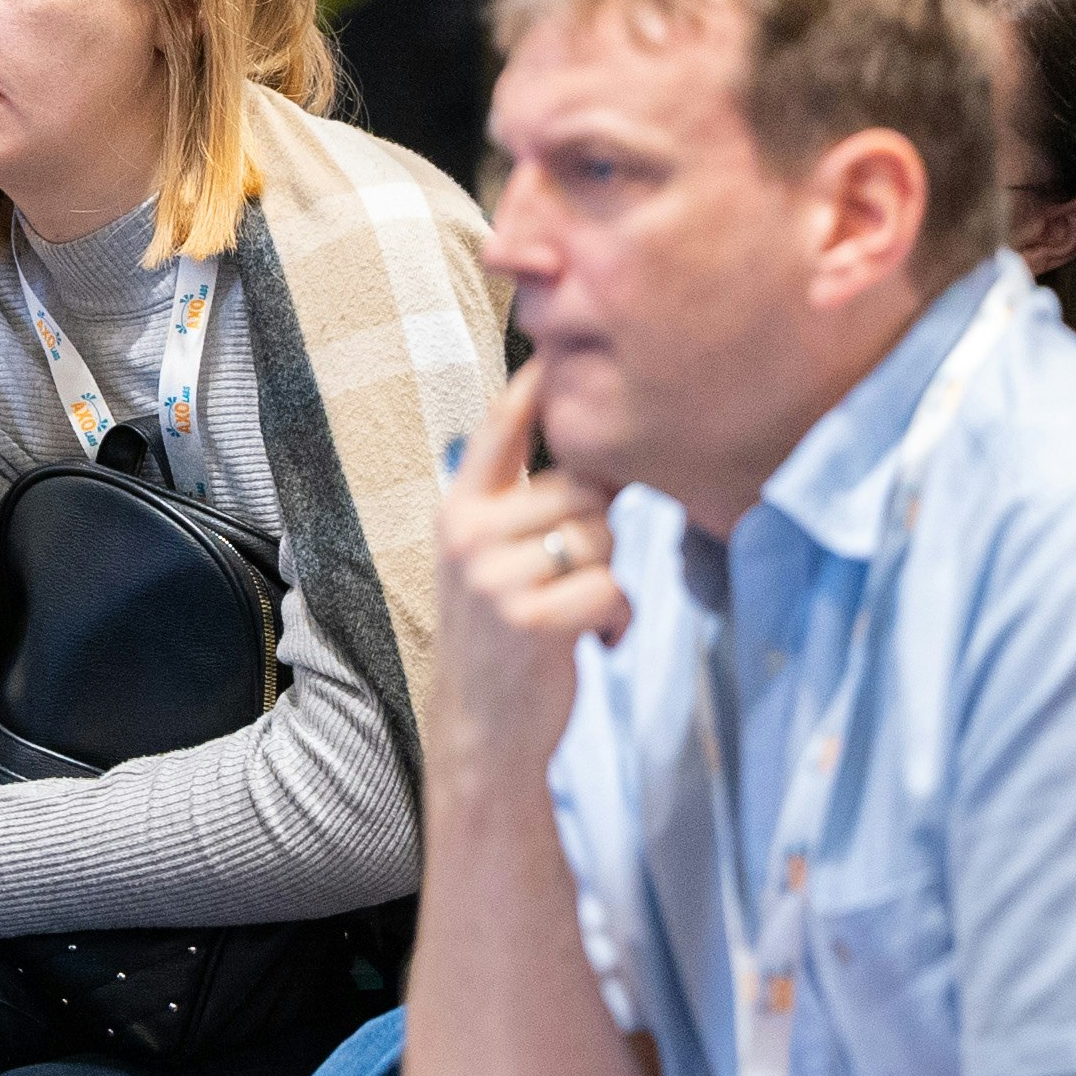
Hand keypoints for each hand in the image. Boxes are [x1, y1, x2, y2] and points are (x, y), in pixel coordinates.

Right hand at [430, 358, 627, 786]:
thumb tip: (602, 455)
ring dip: (607, 578)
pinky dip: (616, 618)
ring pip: (602, 538)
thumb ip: (524, 505)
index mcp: (458, 509)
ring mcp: (495, 577)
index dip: (538, 382)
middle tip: (567, 579)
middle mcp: (468, 534)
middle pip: (583, 490)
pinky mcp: (531, 620)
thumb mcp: (490, 561)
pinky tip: (590, 640)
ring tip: (573, 612)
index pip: (502, 426)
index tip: (563, 343)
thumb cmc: (502, 637)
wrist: (482, 732)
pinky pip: (611, 588)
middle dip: (598, 532)